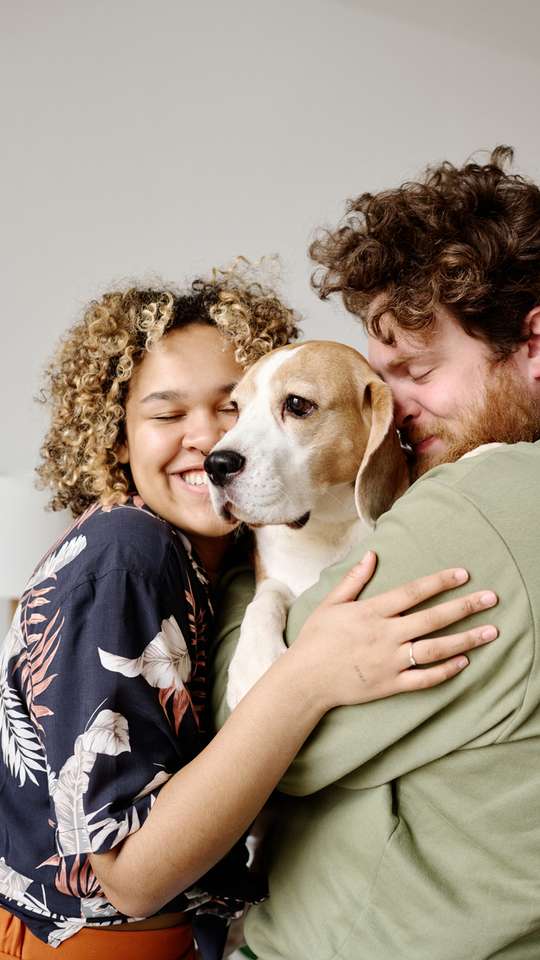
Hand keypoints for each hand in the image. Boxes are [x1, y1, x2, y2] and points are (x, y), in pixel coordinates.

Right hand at [291, 552, 497, 711]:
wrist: (305, 680)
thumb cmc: (316, 640)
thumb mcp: (331, 604)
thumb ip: (354, 580)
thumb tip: (372, 555)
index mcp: (371, 612)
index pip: (412, 592)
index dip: (439, 582)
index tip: (463, 574)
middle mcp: (385, 635)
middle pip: (432, 618)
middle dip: (464, 607)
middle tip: (491, 599)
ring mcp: (390, 661)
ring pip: (435, 649)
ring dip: (466, 640)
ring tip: (491, 632)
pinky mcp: (391, 685)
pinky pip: (424, 678)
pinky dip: (445, 671)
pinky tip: (464, 662)